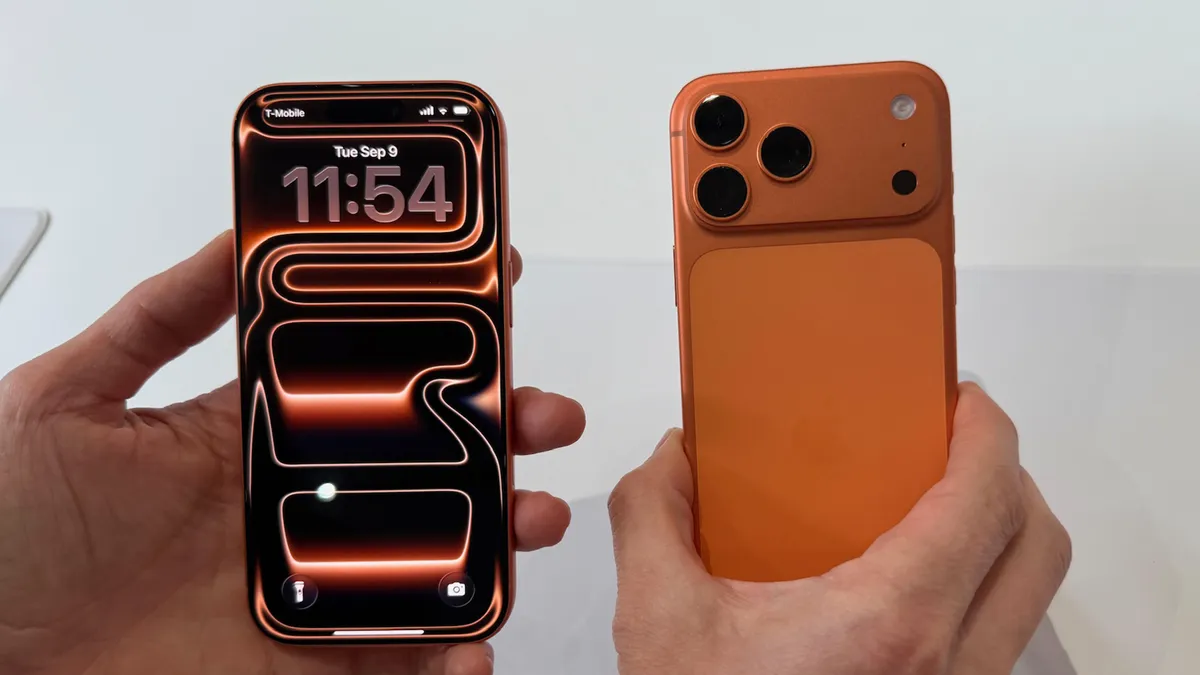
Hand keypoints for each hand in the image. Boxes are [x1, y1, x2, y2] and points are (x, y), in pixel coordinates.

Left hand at [0, 232, 585, 674]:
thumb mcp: (63, 398)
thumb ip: (156, 319)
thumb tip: (238, 237)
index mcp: (243, 431)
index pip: (362, 375)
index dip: (434, 339)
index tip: (496, 299)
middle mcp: (287, 503)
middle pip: (420, 463)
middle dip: (498, 435)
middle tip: (544, 415)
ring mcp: (300, 583)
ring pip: (428, 554)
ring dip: (500, 536)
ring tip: (536, 519)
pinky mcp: (296, 662)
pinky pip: (391, 657)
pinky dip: (448, 652)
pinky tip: (476, 639)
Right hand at [608, 383, 1069, 674]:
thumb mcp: (658, 619)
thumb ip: (653, 516)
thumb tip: (671, 460)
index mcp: (890, 624)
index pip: (985, 500)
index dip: (989, 431)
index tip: (964, 399)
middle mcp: (948, 665)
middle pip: (1038, 545)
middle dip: (1009, 476)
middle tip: (949, 446)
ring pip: (1026, 596)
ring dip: (996, 535)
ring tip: (925, 504)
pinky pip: (995, 637)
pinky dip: (973, 588)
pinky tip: (898, 579)